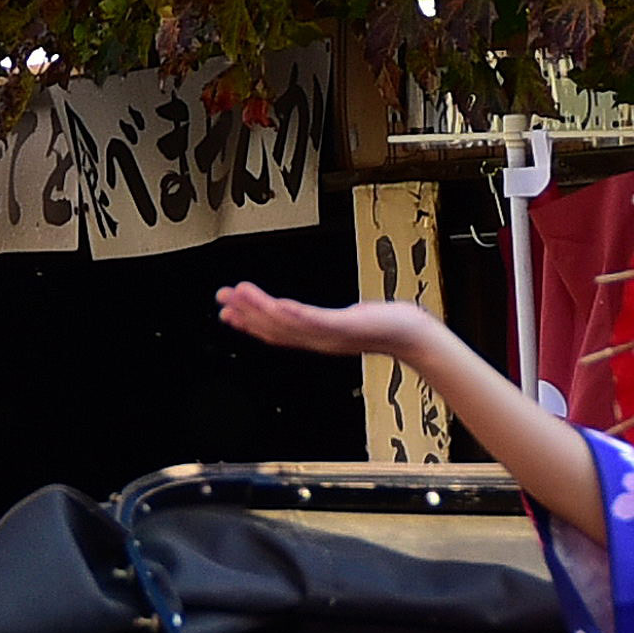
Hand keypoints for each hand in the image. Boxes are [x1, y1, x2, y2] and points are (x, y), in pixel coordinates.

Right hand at [214, 282, 428, 356]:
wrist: (412, 336)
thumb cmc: (386, 326)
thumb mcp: (350, 321)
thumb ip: (330, 319)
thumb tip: (316, 313)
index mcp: (317, 337)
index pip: (275, 332)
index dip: (249, 322)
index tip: (227, 312)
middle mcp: (319, 339)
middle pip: (274, 328)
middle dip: (245, 313)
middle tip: (221, 299)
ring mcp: (330, 335)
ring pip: (287, 324)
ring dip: (260, 310)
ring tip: (239, 293)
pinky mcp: (345, 327)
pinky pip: (313, 321)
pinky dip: (293, 314)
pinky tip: (277, 304)